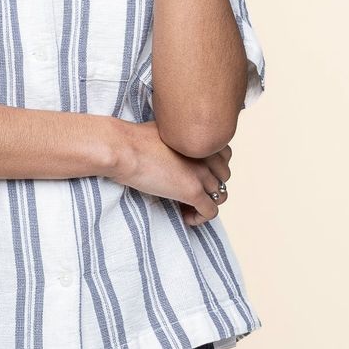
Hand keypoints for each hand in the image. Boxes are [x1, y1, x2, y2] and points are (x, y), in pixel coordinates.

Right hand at [110, 119, 232, 226]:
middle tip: (190, 193)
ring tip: (186, 207)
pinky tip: (184, 216)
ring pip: (219, 196)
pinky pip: (209, 212)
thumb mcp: (165, 131)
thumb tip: (174, 150)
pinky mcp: (193, 191)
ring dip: (205, 203)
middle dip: (209, 187)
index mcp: (200, 138)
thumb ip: (179, 139)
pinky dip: (199, 218)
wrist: (123, 148)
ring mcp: (202, 174)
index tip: (196, 176)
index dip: (212, 168)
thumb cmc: (134, 139)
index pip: (225, 156)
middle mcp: (207, 155)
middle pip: (223, 177)